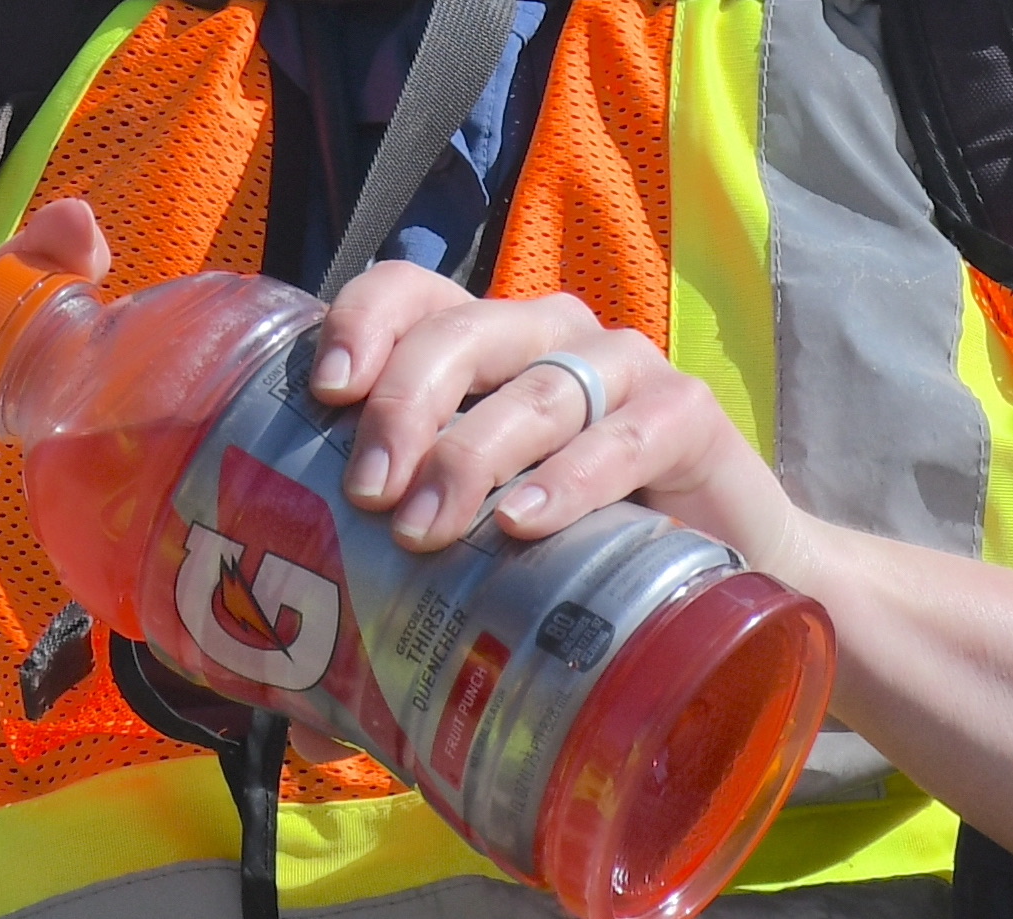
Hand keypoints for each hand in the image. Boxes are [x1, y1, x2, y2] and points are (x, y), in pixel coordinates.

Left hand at [305, 266, 806, 579]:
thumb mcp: (474, 558)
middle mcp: (547, 337)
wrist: (713, 586)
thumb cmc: (570, 560)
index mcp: (481, 348)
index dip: (365, 323)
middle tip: (371, 496)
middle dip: (405, 407)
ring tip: (428, 531)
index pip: (412, 292)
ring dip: (472, 455)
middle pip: (463, 331)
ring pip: (535, 388)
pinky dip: (573, 477)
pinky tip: (525, 524)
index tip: (328, 393)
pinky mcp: (689, 412)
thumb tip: (300, 722)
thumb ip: (394, 609)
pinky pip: (629, 432)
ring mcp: (622, 367)